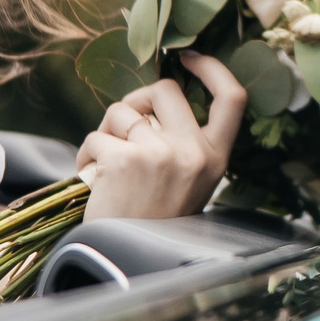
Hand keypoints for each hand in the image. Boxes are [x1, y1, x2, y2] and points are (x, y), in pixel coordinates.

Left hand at [77, 50, 247, 221]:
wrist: (126, 264)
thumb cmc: (154, 222)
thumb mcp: (190, 184)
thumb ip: (185, 143)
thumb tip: (156, 100)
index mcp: (216, 158)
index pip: (232, 97)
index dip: (212, 67)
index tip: (188, 56)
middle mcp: (194, 152)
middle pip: (166, 89)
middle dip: (137, 96)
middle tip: (124, 123)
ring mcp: (160, 154)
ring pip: (122, 112)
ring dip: (106, 132)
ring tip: (105, 165)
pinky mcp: (124, 159)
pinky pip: (96, 135)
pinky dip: (87, 153)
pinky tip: (91, 177)